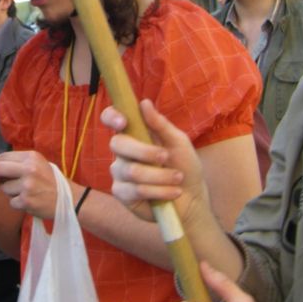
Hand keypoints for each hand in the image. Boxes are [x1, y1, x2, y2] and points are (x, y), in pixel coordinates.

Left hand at [0, 151, 62, 218]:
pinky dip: (17, 204)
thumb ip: (19, 164)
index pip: (4, 156)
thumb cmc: (51, 182)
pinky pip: (11, 202)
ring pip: (4, 188)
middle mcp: (29, 169)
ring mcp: (27, 185)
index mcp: (32, 157)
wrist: (69, 200)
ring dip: (10, 193)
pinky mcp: (26, 200)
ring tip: (24, 193)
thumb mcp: (39, 165)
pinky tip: (29, 202)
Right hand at [102, 99, 207, 224]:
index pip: (111, 119)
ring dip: (160, 175)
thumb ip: (161, 124)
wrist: (192, 199)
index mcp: (134, 134)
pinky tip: (172, 192)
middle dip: (145, 151)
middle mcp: (122, 152)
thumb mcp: (178, 142)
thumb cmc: (185, 166)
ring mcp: (120, 173)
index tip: (123, 122)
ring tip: (178, 179)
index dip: (111, 117)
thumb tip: (144, 102)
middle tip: (166, 157)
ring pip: (131, 170)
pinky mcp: (122, 193)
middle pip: (117, 144)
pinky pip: (135, 190)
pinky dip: (159, 191)